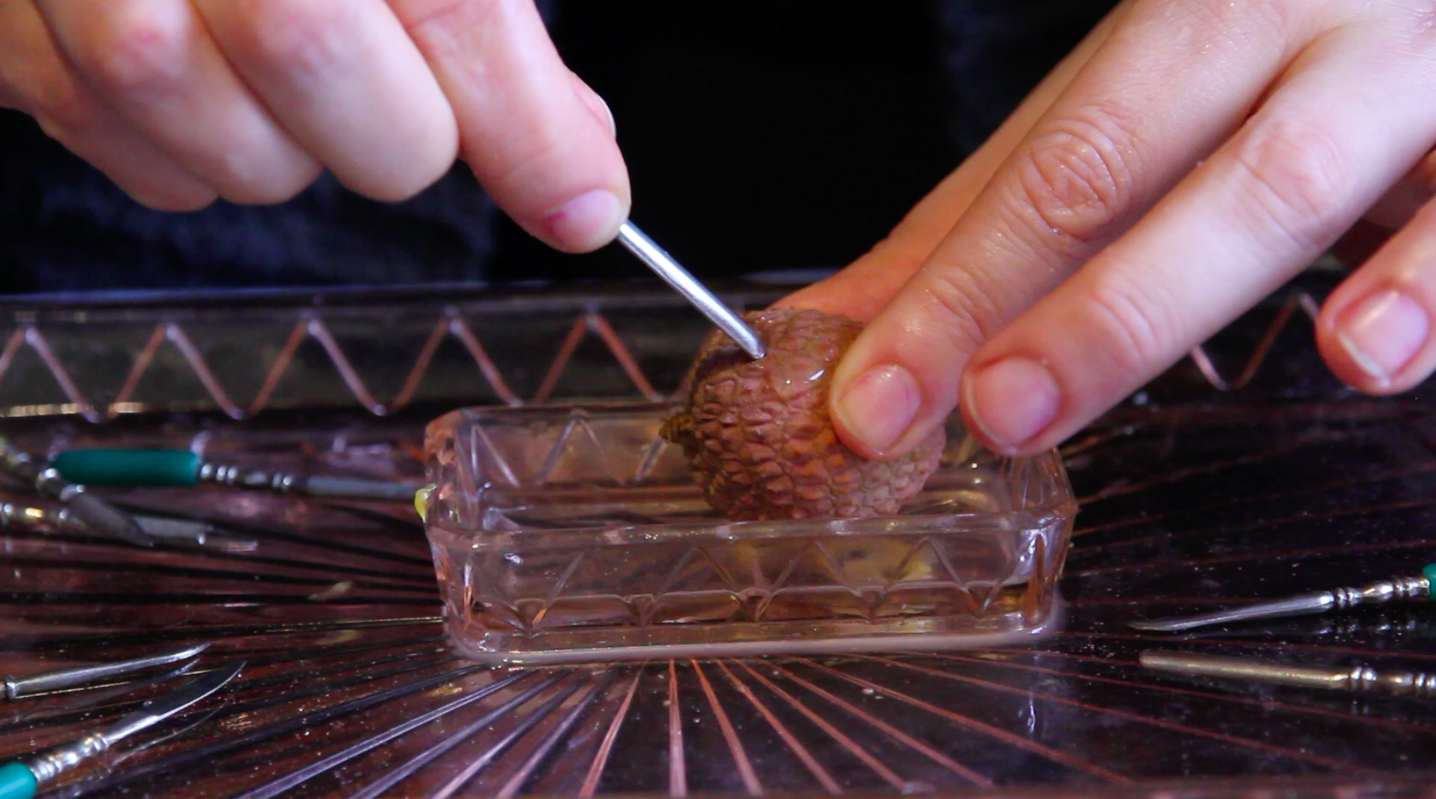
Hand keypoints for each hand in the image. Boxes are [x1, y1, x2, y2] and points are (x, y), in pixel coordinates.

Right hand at [0, 0, 627, 252]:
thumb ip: (480, 28)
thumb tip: (576, 175)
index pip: (450, 6)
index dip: (524, 123)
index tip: (582, 205)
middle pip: (333, 85)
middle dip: (397, 133)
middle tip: (390, 92)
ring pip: (242, 164)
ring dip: (291, 148)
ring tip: (262, 62)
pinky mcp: (15, 55)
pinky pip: (157, 176)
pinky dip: (204, 154)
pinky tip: (196, 76)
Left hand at [785, 0, 1435, 457]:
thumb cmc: (1298, 37)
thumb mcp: (1148, 99)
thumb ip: (1010, 210)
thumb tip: (853, 319)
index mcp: (1183, 21)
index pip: (1042, 162)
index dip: (944, 287)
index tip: (864, 398)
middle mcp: (1283, 27)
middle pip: (1126, 161)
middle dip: (1033, 299)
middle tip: (972, 412)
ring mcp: (1406, 70)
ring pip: (1282, 182)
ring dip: (1157, 298)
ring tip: (1059, 396)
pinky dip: (1422, 285)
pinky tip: (1368, 354)